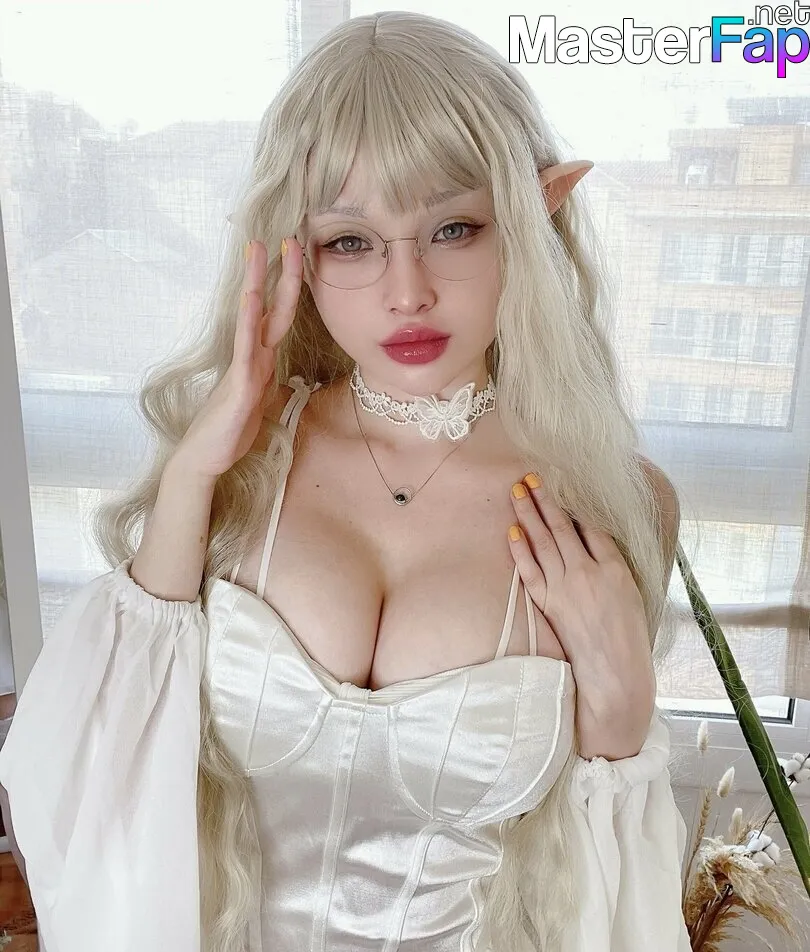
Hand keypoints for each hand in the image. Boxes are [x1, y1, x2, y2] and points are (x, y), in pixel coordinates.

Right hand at [173, 237, 302, 478]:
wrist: (203, 460)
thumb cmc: (229, 433)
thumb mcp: (258, 402)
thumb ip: (265, 381)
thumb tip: (273, 369)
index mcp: (261, 361)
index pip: (278, 317)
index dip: (290, 287)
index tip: (297, 256)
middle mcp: (253, 357)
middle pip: (271, 307)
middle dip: (281, 272)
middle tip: (286, 235)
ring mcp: (244, 368)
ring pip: (254, 317)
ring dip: (258, 281)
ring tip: (258, 248)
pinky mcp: (239, 386)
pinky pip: (245, 348)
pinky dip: (248, 320)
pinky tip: (250, 297)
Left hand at [506, 472, 648, 668]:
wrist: (614, 672)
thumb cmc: (628, 635)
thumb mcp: (631, 591)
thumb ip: (612, 562)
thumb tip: (592, 538)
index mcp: (614, 568)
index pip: (589, 526)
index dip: (573, 504)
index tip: (561, 483)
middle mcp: (587, 573)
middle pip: (562, 527)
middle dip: (545, 499)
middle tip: (530, 476)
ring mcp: (565, 588)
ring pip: (543, 542)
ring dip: (528, 515)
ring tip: (517, 492)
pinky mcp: (548, 604)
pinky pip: (530, 571)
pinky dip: (520, 550)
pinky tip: (512, 531)